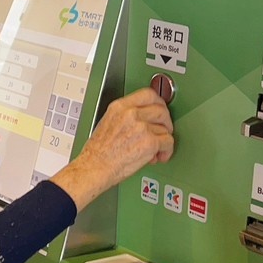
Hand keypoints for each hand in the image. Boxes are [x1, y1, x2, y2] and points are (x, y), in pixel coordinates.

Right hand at [55, 88, 173, 210]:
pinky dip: (166, 151)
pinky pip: (168, 142)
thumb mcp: (107, 123)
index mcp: (119, 107)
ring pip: (165, 129)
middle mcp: (131, 114)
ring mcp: (142, 127)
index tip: (161, 108)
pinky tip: (158, 156)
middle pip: (161, 110)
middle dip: (165, 122)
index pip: (147, 94)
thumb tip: (143, 119)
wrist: (95, 167)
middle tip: (163, 131)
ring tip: (156, 150)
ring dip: (163, 140)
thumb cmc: (97, 152)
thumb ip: (125, 116)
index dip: (158, 102)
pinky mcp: (150, 142)